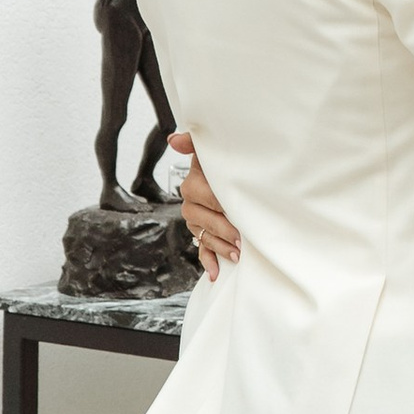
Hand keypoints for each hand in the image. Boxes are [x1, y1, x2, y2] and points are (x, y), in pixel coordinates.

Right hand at [173, 136, 240, 279]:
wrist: (230, 176)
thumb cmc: (224, 163)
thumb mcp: (210, 152)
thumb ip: (194, 143)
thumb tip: (172, 140)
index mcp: (194, 183)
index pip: (204, 194)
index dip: (219, 204)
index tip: (235, 211)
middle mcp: (191, 202)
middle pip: (203, 219)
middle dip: (222, 228)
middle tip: (241, 238)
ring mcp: (195, 220)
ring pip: (203, 236)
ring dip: (219, 246)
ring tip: (237, 254)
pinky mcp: (201, 234)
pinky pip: (201, 250)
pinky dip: (208, 262)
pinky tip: (214, 273)